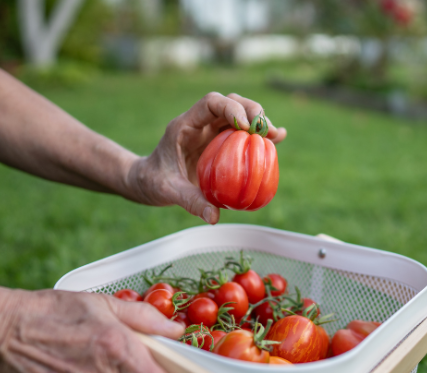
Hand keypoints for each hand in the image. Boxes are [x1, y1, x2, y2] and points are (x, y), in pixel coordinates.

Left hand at [127, 92, 287, 224]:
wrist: (148, 181)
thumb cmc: (154, 182)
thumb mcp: (168, 192)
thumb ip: (190, 201)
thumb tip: (214, 217)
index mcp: (185, 125)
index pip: (210, 103)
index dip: (231, 108)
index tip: (245, 126)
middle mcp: (201, 123)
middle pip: (230, 102)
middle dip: (251, 110)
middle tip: (267, 129)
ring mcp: (211, 130)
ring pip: (239, 113)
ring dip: (259, 121)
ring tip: (277, 135)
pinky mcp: (219, 141)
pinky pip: (241, 132)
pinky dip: (258, 134)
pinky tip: (277, 140)